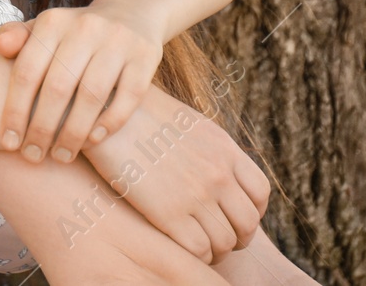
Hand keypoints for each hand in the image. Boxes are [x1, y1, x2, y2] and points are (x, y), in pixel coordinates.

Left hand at [0, 2, 163, 163]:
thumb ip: (18, 37)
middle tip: (34, 156)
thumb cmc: (75, 33)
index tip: (9, 143)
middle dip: (42, 129)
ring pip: (92, 96)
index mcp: (53, 21)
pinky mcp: (145, 57)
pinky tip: (92, 140)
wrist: (131, 11)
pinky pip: (127, 97)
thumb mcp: (45, 29)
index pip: (27, 71)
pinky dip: (109, 122)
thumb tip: (1, 47)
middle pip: (58, 87)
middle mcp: (85, 27)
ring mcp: (118, 41)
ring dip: (73, 133)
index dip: (16, 111)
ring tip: (61, 155)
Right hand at [81, 84, 269, 263]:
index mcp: (224, 149)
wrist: (105, 111)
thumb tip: (217, 172)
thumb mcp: (186, 123)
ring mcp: (196, 194)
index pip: (260, 193)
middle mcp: (217, 173)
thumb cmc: (138, 115)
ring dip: (216, 251)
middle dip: (236, 237)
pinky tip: (181, 247)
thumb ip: (209, 149)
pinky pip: (199, 250)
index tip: (234, 216)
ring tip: (199, 247)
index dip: (253, 212)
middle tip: (218, 239)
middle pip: (248, 223)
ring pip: (226, 242)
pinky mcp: (169, 213)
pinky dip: (197, 256)